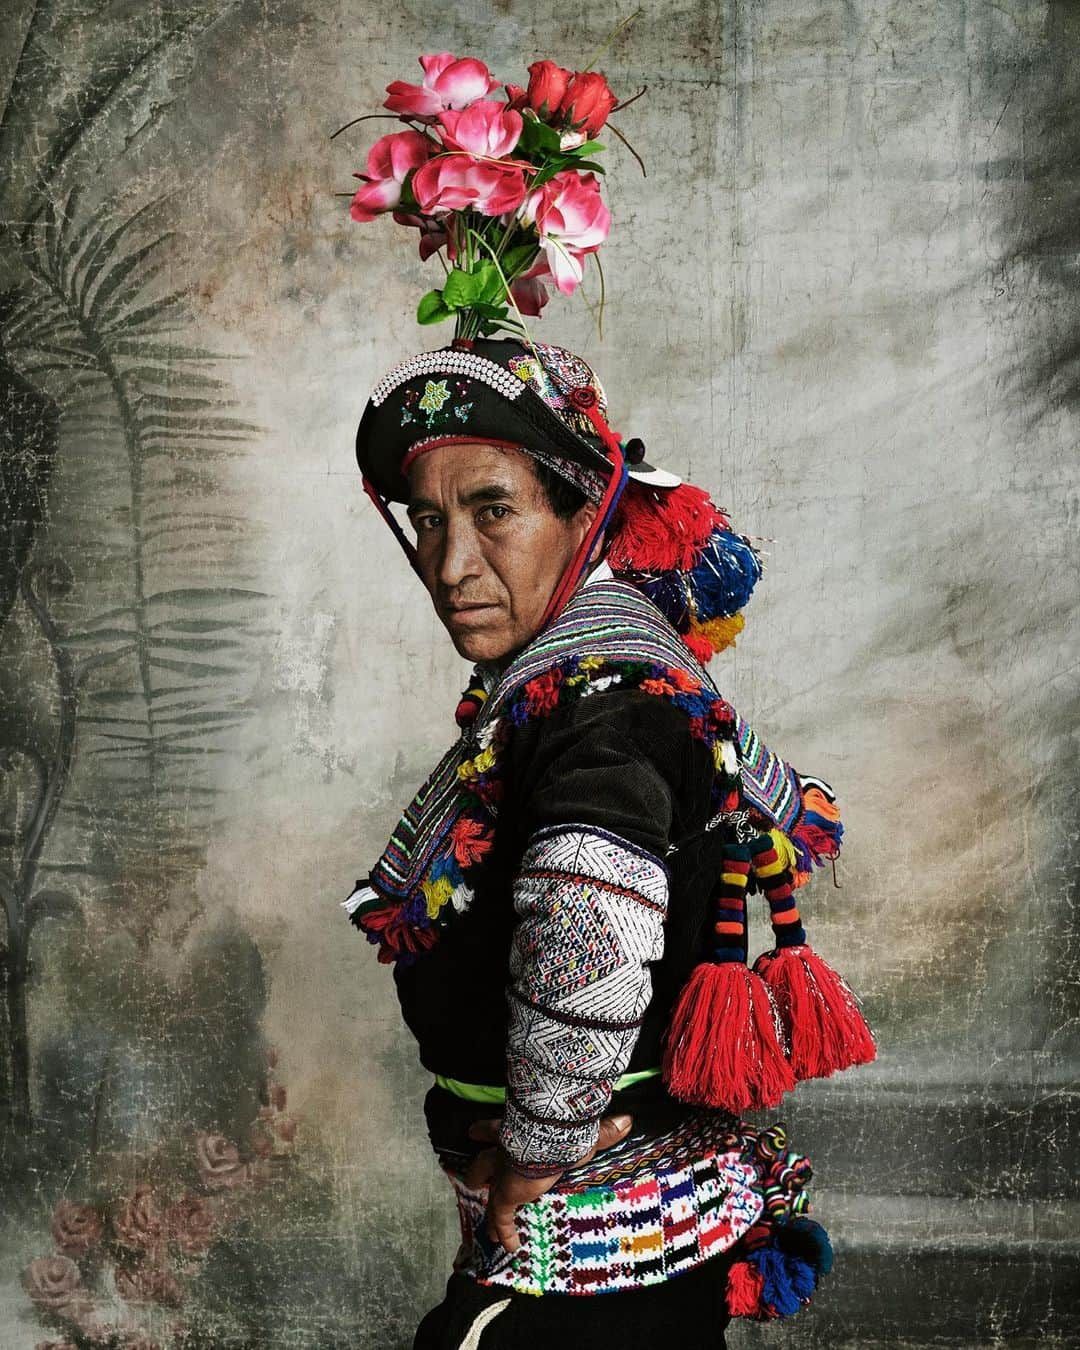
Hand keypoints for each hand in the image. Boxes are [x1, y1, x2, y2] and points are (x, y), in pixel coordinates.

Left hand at [464, 1112, 633, 1252]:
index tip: (474, 1131)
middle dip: (479, 1169)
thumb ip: (604, 1130)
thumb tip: (629, 1119)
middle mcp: (506, 1151)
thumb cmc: (562, 1132)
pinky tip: (508, 1246)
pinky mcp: (506, 1195)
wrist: (544, 1141)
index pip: (497, 1129)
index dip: (486, 1130)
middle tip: (474, 1178)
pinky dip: (504, 1232)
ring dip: (486, 1200)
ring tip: (487, 1218)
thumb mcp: (584, 1132)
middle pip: (485, 1160)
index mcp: (518, 1132)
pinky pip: (501, 1217)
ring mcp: (504, 1174)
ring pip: (487, 1187)